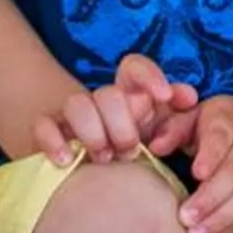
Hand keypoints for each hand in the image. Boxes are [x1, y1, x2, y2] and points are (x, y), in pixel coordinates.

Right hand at [28, 56, 197, 170]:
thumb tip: (189, 96)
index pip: (133, 66)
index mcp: (127, 94)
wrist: (86, 166)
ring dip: (93, 133)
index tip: (164, 96)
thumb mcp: (156, 130)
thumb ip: (175, 114)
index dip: (149, 75)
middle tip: (130, 150)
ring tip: (103, 159)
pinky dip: (54, 141)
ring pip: (77, 104)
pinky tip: (67, 161)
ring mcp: (71, 114)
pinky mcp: (47, 131)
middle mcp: (99, 99)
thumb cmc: (130, 146)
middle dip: (122, 124)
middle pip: (109, 93)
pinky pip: (43, 125)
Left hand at [175, 91, 232, 232]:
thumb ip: (174, 130)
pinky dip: (232, 228)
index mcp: (229, 121)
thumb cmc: (221, 123)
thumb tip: (154, 148)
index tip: (196, 174)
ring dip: (221, 218)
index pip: (221, 138)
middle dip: (212, 197)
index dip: (212, 156)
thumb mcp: (196, 115)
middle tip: (186, 217)